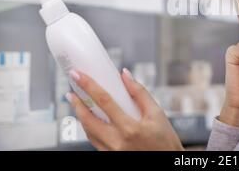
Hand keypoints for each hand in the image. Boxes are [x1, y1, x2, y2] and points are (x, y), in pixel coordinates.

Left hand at [67, 68, 183, 150]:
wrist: (167, 162)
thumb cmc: (165, 140)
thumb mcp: (157, 113)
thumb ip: (139, 93)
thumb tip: (125, 75)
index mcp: (130, 128)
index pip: (104, 101)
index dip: (89, 86)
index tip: (78, 75)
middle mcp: (118, 141)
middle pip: (88, 119)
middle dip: (77, 104)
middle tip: (71, 92)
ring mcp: (112, 152)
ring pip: (88, 132)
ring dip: (81, 116)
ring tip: (78, 103)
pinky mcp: (110, 157)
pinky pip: (94, 141)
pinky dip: (90, 128)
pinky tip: (90, 120)